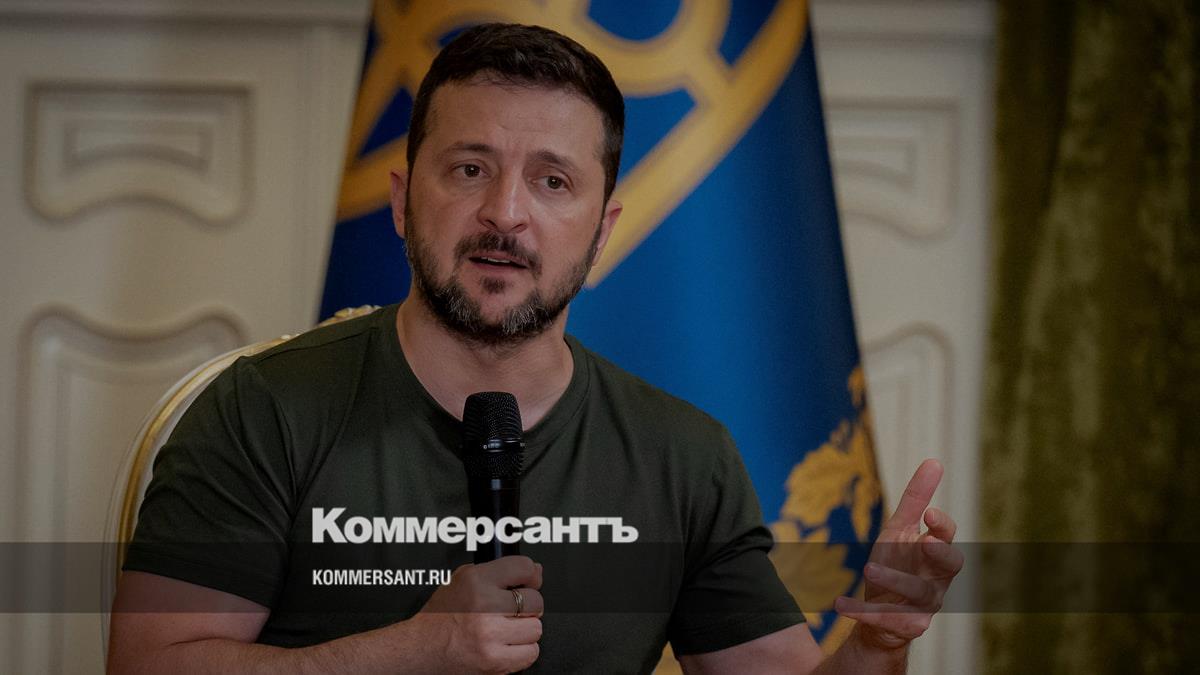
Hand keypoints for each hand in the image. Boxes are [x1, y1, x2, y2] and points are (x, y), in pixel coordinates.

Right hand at [411, 556, 543, 672]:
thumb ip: (499, 572)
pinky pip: (531, 652)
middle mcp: (484, 605)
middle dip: (527, 607)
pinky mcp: (495, 661)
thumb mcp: (463, 580)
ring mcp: (490, 635)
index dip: (531, 576)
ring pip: (535, 628)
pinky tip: (505, 645)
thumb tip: (535, 571)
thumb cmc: (441, 617)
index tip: (529, 581)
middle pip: (536, 601)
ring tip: (504, 630)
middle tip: (509, 612)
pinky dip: (522, 651)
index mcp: (476, 581)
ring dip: (524, 630)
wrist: (421, 649)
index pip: (524, 568)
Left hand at [834, 459, 963, 650]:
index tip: (930, 514)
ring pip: (918, 594)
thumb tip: (934, 461)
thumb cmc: (898, 564)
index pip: (949, 538)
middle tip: (925, 543)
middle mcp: (936, 579)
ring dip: (894, 581)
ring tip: (868, 569)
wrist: (882, 614)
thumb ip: (916, 499)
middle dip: (940, 555)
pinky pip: (884, 620)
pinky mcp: (903, 626)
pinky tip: (839, 603)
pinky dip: (862, 612)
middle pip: (949, 567)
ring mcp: (923, 606)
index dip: (943, 527)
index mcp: (935, 554)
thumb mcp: (900, 529)